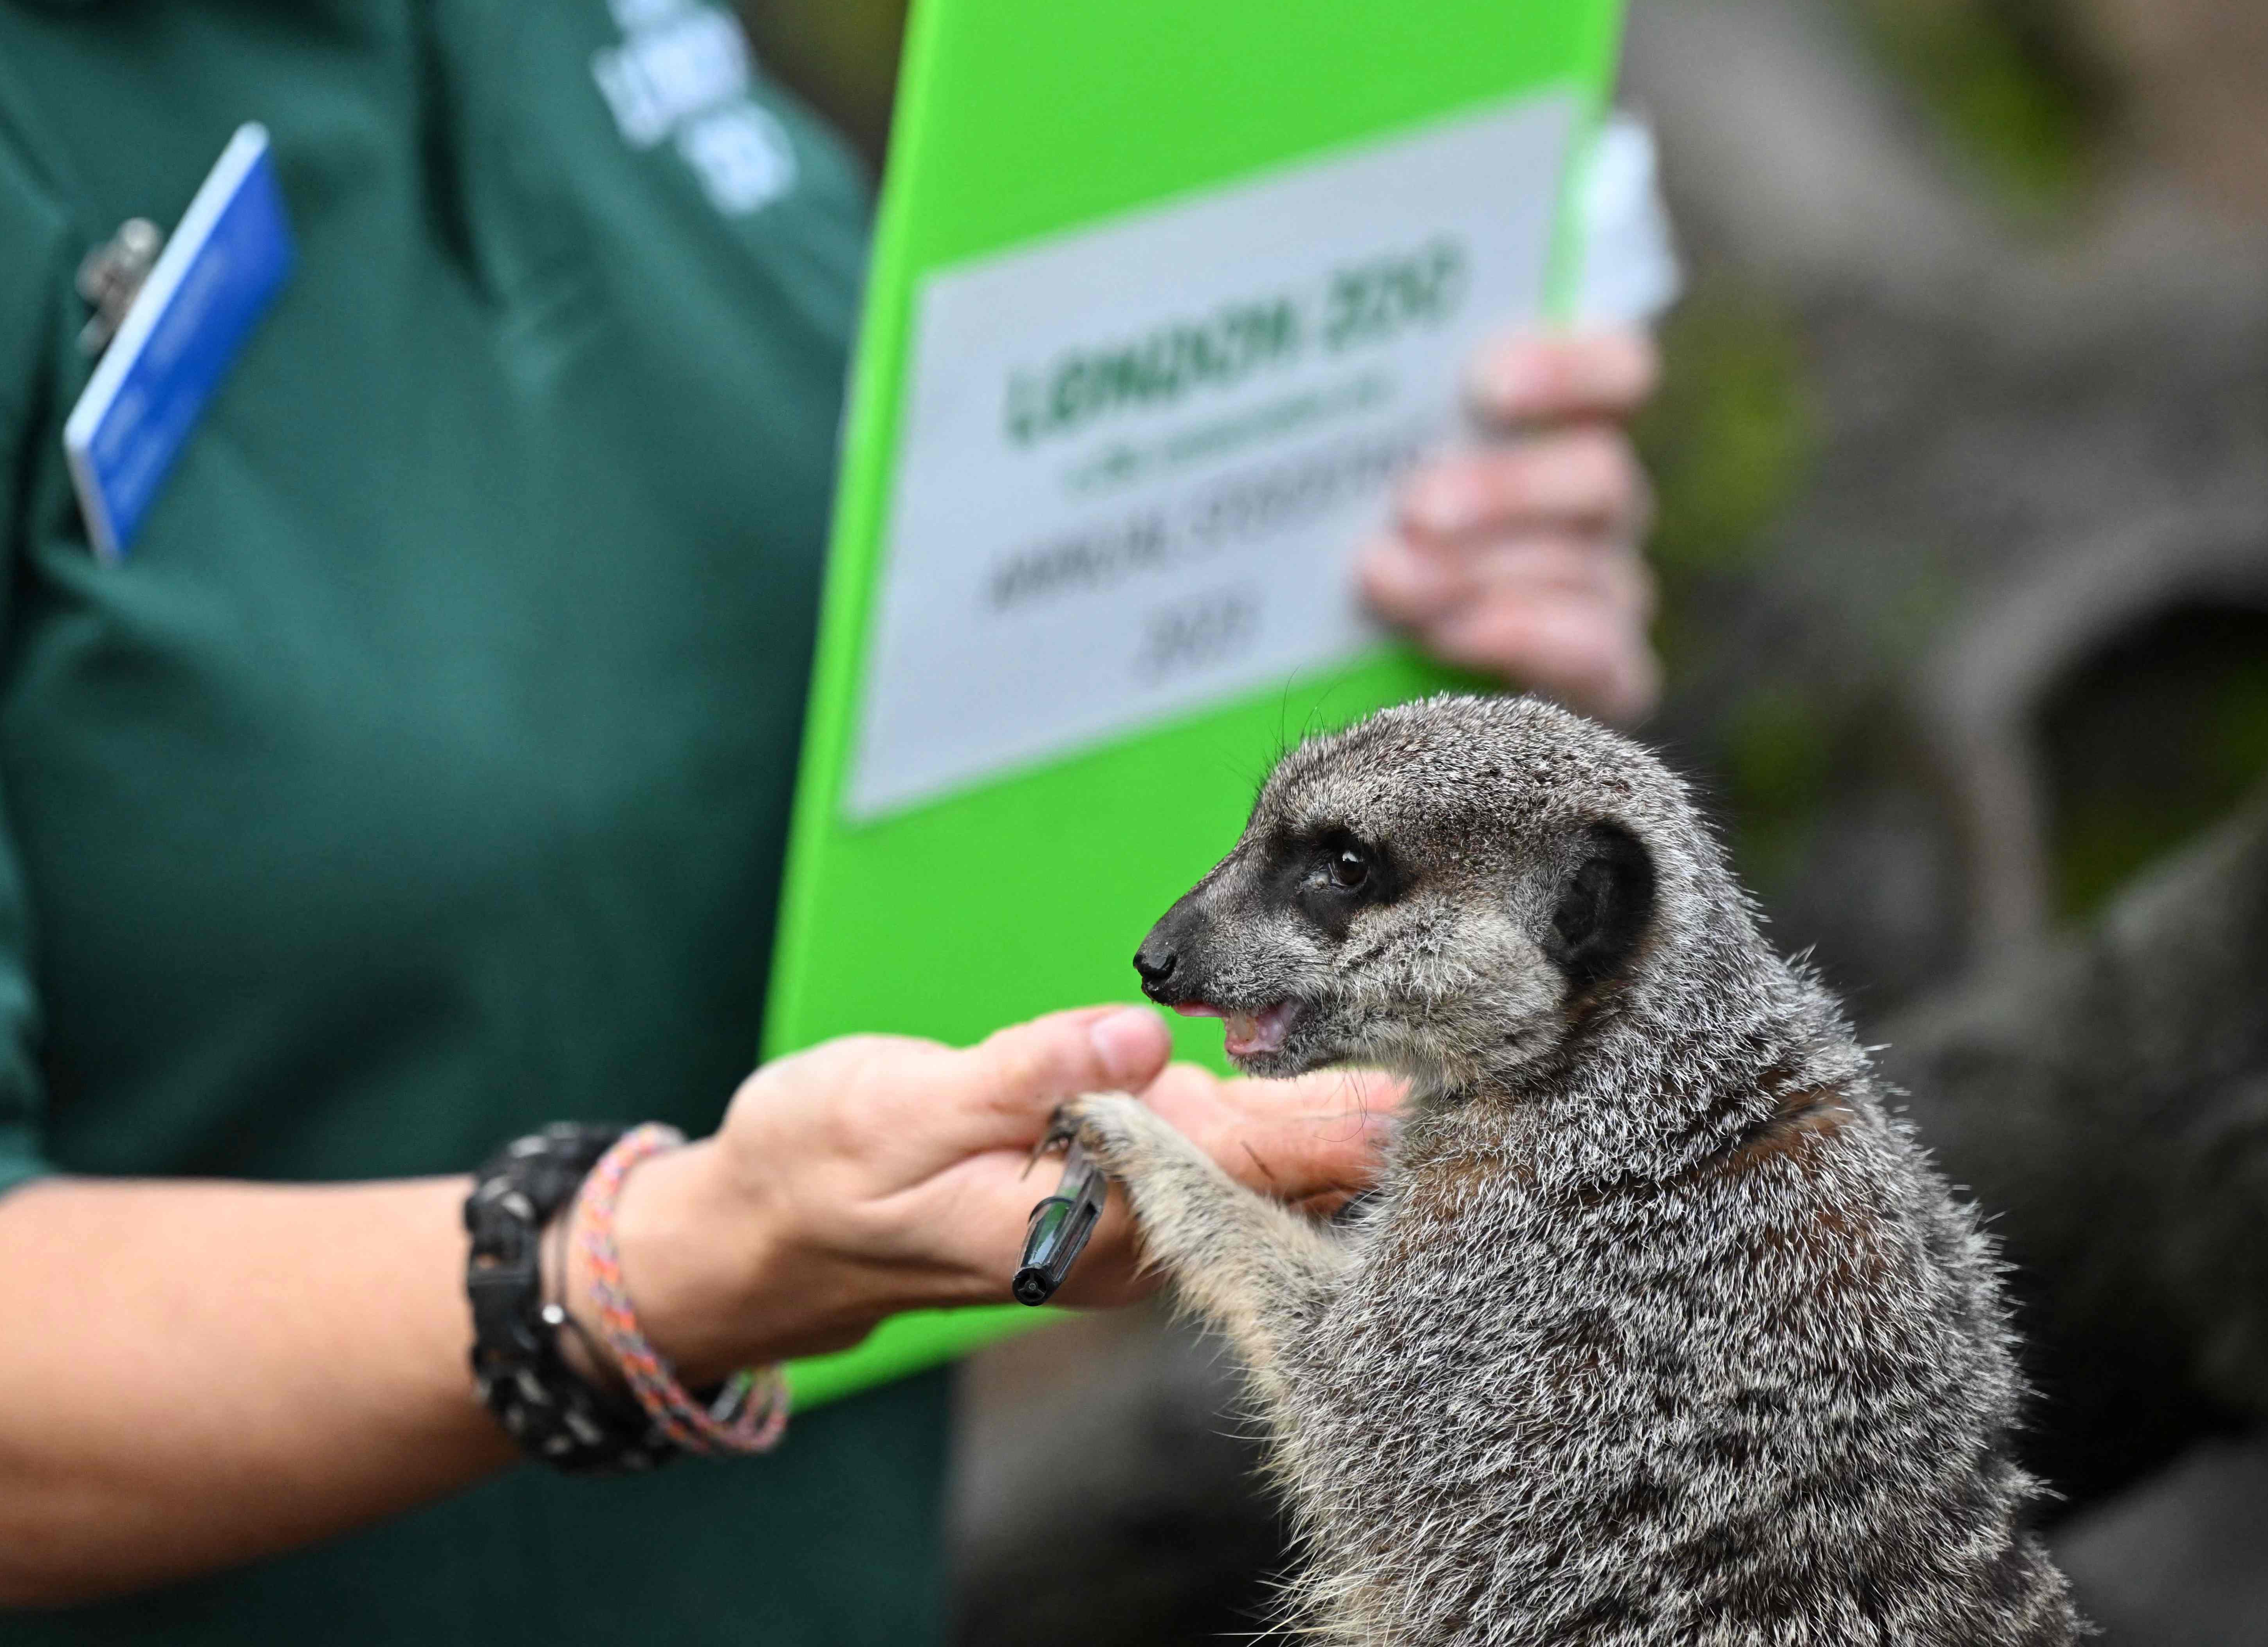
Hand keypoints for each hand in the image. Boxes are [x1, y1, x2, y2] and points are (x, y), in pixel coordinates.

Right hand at [592, 1008, 1394, 1377]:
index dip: (1350, 1120)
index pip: (1252, 1166)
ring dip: (1347, 1107)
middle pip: (1283, 1163)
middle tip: (1500, 1047)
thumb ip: (1026, 1074)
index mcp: (1089, 1214)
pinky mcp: (1105, 1174)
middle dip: (1383, 1109)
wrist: (767, 1227)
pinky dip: (1284, 1106)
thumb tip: (1135, 1039)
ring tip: (1457, 1051)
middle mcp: (1126, 1224)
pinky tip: (1346, 1074)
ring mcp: (1120, 1204)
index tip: (1444, 1084)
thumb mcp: (903, 1106)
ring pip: (1259, 1153)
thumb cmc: (823, 1165)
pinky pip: (1216, 1147)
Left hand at [1358, 324, 1660, 724]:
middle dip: (1501, 489)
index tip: (1485, 385)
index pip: (1619, 372)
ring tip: (1386, 579)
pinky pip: (1597, 656)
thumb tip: (1292, 371)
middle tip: (1413, 506)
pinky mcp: (1606, 676)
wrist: (1381, 702)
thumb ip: (1367, 428)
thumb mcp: (1361, 475)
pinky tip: (1447, 635)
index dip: (1570, 369)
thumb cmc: (1359, 537)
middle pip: (1600, 475)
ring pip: (1587, 568)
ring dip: (1480, 571)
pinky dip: (1522, 640)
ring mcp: (1610, 590)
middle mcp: (1597, 503)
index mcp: (1561, 427)